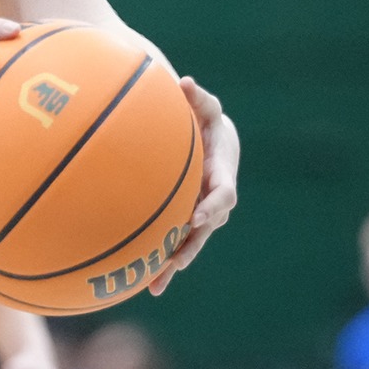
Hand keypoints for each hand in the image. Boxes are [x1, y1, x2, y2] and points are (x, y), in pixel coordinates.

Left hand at [148, 76, 237, 294]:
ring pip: (191, 242)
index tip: (199, 216)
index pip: (224, 194)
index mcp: (223, 174)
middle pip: (207, 229)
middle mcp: (215, 199)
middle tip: (176, 260)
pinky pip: (176, 242)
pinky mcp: (186, 220)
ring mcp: (202, 212)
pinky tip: (145, 284)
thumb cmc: (206, 119)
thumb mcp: (206, 106)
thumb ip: (198, 97)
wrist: (212, 140)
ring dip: (174, 263)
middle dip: (192, 244)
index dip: (214, 206)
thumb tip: (185, 83)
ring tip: (155, 285)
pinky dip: (163, 263)